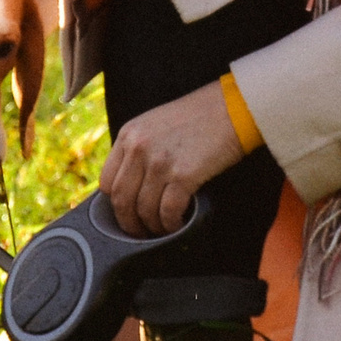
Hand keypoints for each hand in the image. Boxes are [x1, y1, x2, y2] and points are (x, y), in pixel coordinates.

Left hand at [99, 81, 244, 235]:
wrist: (234, 108)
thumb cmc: (200, 116)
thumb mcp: (156, 123)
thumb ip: (140, 148)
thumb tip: (134, 183)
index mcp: (129, 134)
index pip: (107, 181)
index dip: (116, 204)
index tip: (127, 213)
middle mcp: (139, 148)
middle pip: (122, 200)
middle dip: (129, 223)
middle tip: (140, 232)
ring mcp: (160, 162)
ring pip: (144, 210)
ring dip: (152, 226)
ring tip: (162, 229)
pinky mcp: (183, 175)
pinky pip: (167, 211)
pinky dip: (170, 224)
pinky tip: (177, 224)